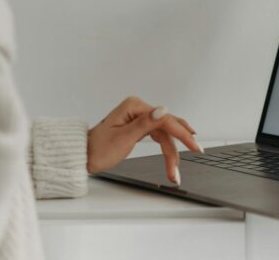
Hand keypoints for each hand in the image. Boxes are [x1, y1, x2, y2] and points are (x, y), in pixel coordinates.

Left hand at [87, 96, 202, 185]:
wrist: (83, 157)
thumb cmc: (97, 149)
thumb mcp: (123, 138)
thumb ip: (145, 124)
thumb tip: (163, 110)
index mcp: (134, 106)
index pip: (165, 119)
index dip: (182, 133)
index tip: (194, 145)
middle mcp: (138, 109)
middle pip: (167, 126)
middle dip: (179, 145)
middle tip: (195, 153)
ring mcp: (139, 117)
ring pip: (164, 134)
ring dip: (171, 152)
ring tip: (174, 171)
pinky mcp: (138, 126)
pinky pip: (158, 135)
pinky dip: (166, 148)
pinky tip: (174, 154)